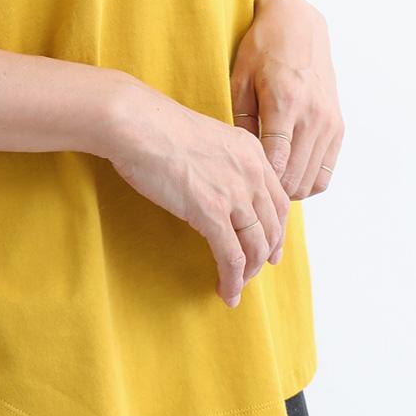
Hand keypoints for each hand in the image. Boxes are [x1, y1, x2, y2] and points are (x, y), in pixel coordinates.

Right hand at [104, 79, 290, 308]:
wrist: (138, 123)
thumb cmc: (157, 126)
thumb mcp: (205, 136)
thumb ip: (221, 160)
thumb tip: (216, 184)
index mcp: (251, 150)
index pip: (278, 198)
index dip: (277, 228)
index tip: (271, 245)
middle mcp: (251, 171)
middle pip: (272, 225)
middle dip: (266, 253)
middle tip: (257, 270)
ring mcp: (234, 193)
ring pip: (255, 245)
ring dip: (248, 272)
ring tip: (237, 286)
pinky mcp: (212, 212)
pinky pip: (231, 257)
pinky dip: (232, 280)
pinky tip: (227, 292)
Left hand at [231, 0, 344, 204]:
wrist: (298, 24)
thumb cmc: (262, 48)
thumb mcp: (240, 78)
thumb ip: (240, 119)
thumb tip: (242, 158)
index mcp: (285, 102)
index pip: (276, 161)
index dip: (259, 181)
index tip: (241, 185)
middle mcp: (313, 115)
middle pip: (295, 176)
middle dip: (271, 190)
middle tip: (249, 189)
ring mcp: (329, 121)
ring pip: (312, 180)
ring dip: (290, 189)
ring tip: (266, 184)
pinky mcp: (338, 125)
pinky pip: (327, 171)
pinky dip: (309, 181)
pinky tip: (287, 174)